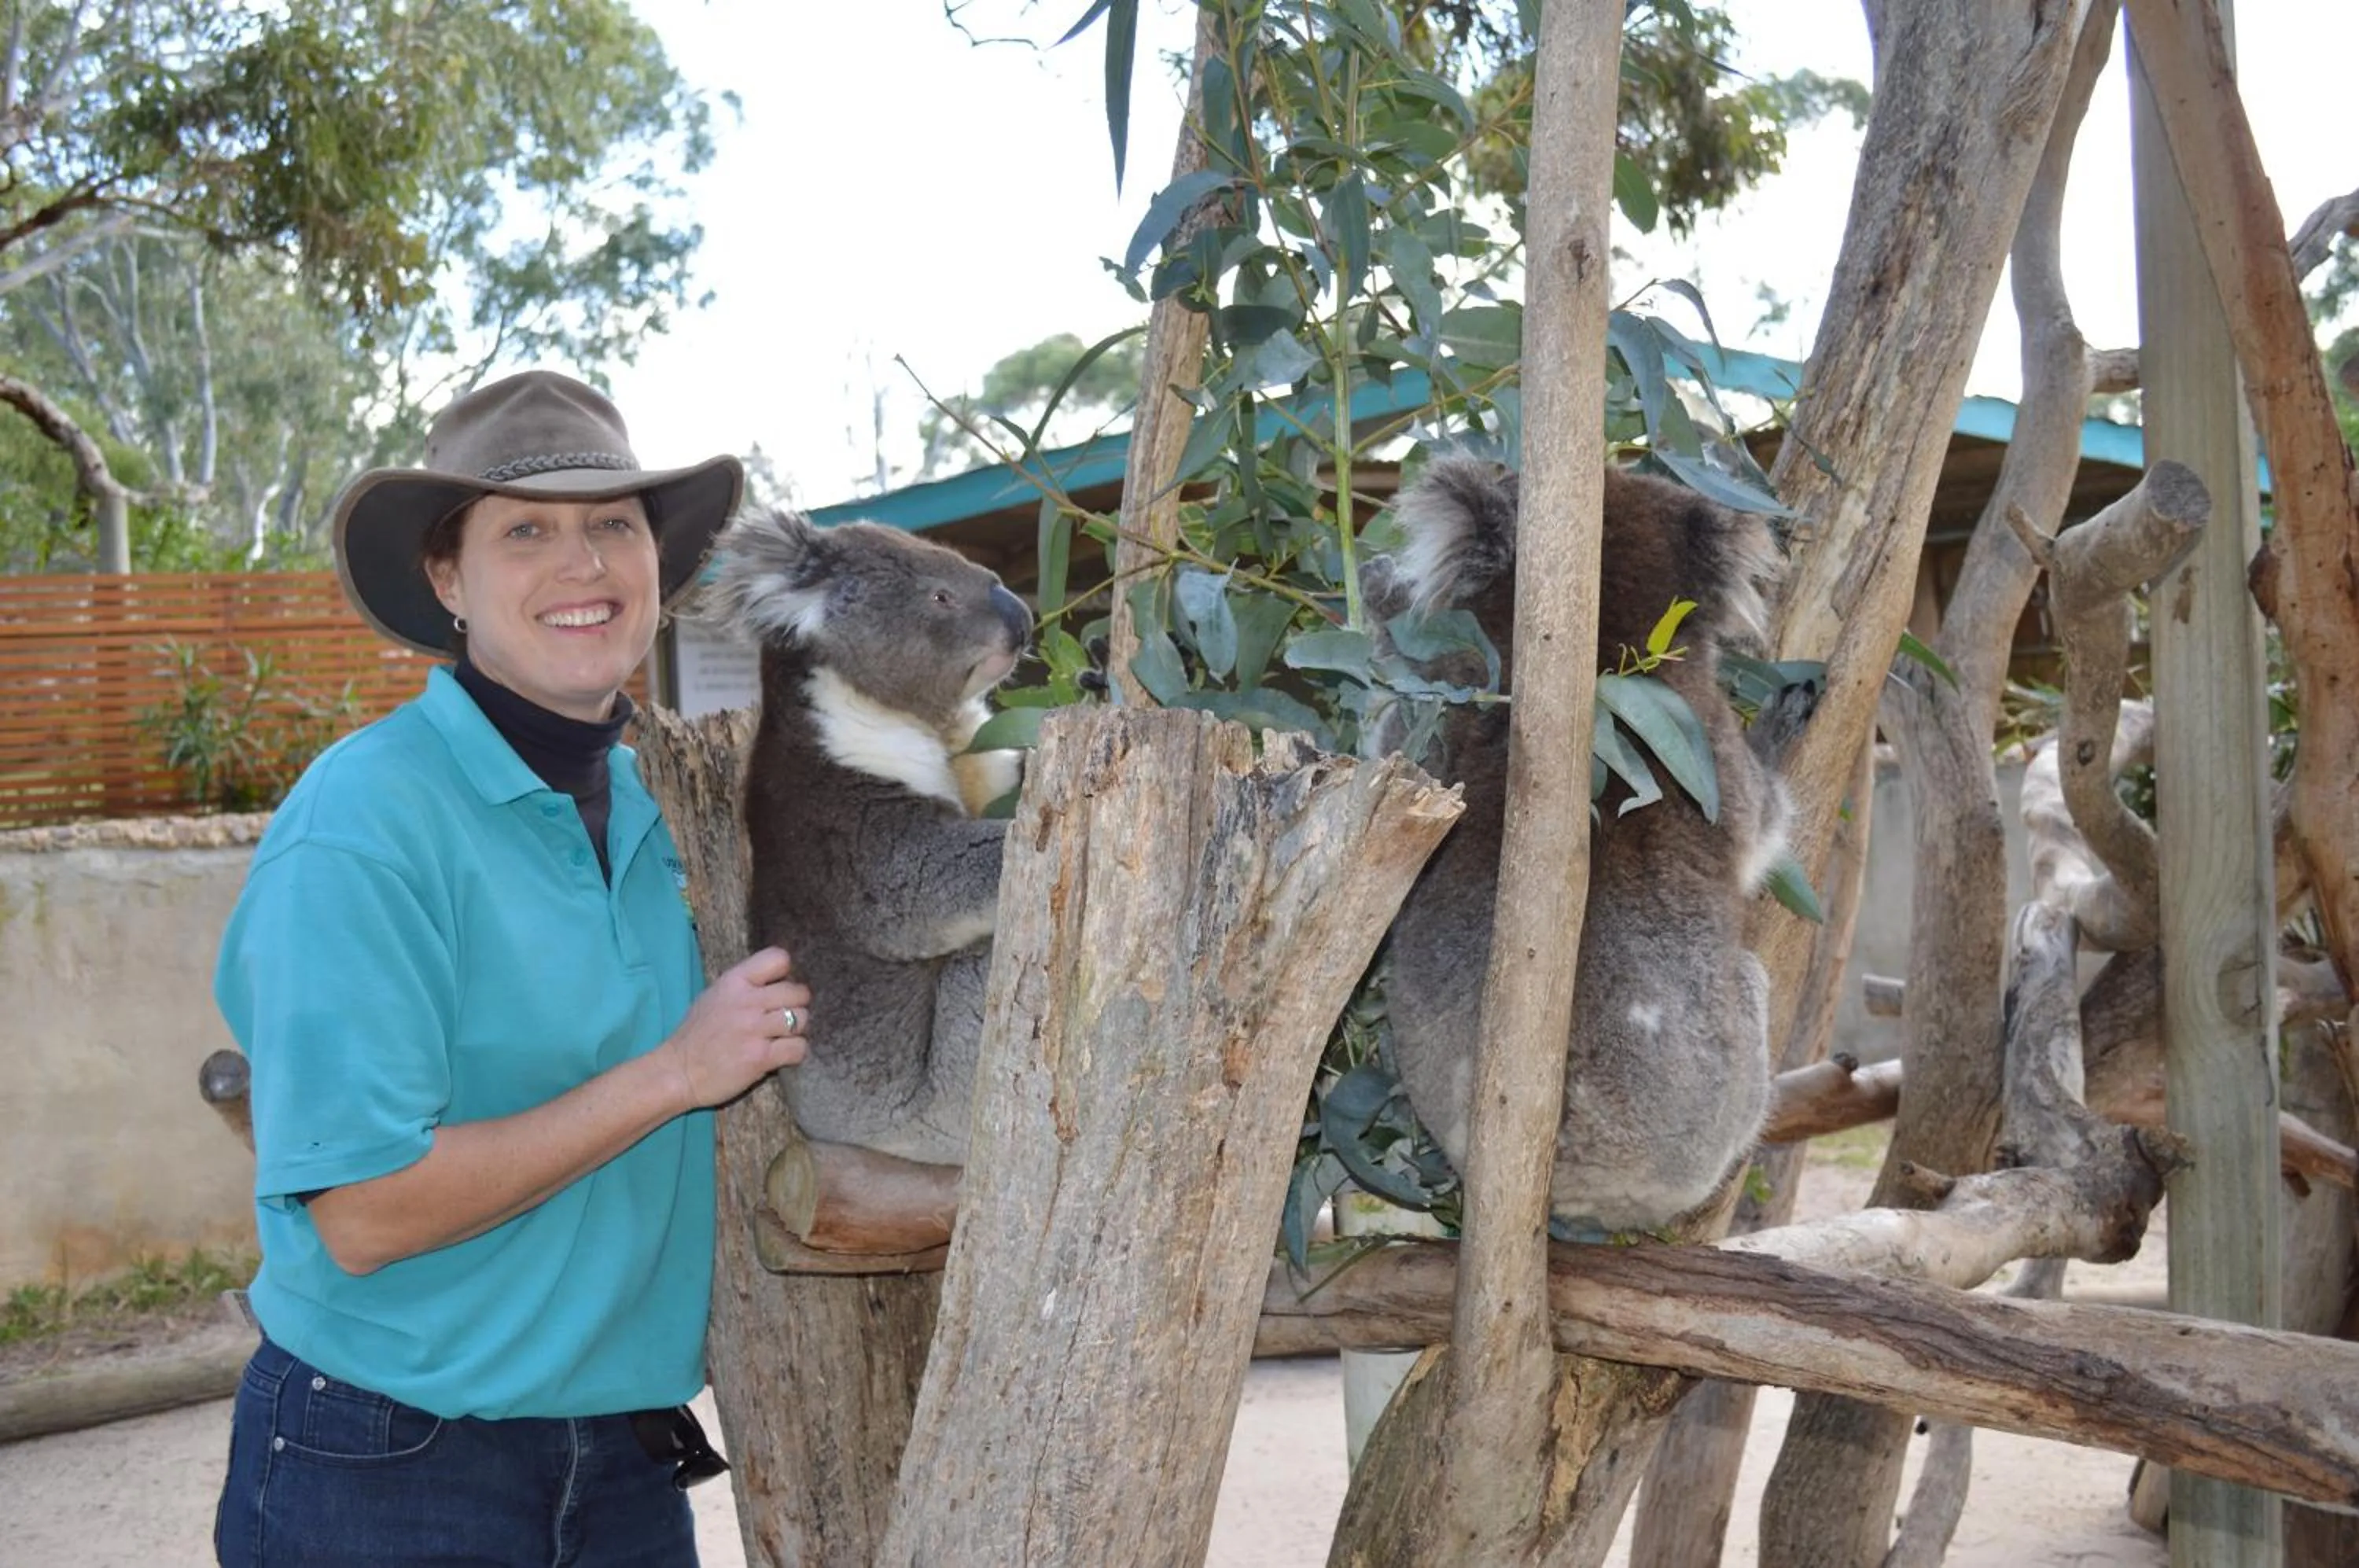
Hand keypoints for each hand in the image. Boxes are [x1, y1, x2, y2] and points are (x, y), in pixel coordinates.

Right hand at [656, 946, 812, 1110]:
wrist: (677, 1072)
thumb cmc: (696, 1034)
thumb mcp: (714, 996)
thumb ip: (744, 986)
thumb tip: (777, 981)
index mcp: (734, 981)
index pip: (778, 958)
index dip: (785, 974)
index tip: (778, 989)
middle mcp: (747, 1001)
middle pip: (798, 992)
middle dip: (797, 1006)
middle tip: (784, 1018)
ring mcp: (754, 1029)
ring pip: (802, 1019)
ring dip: (797, 1030)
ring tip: (782, 1038)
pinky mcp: (760, 1057)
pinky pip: (798, 1048)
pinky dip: (795, 1053)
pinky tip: (781, 1055)